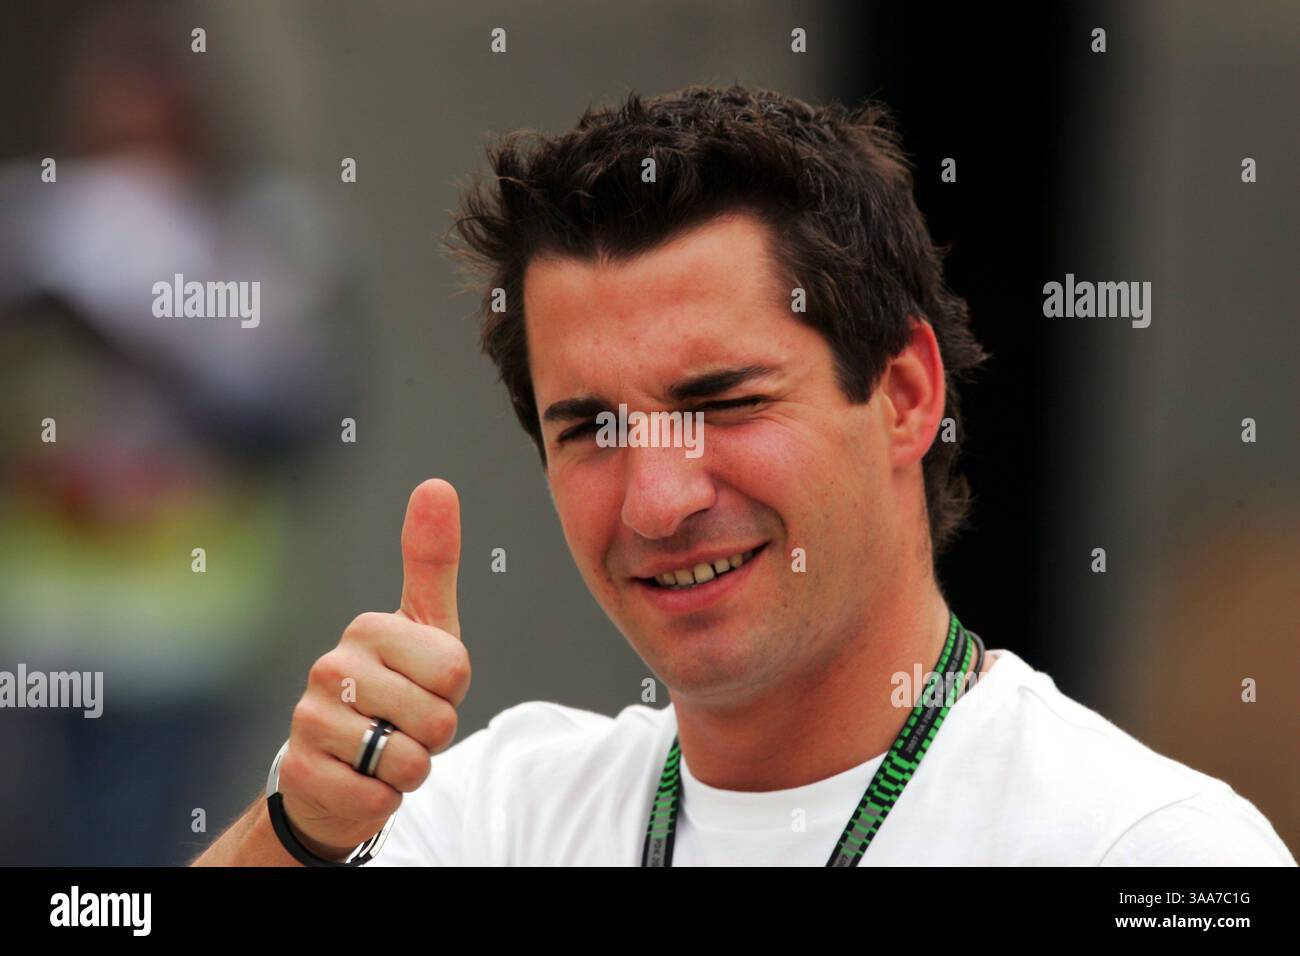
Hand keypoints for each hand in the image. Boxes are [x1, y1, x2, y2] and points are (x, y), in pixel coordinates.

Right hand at [276, 479, 468, 855]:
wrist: (338, 767)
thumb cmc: (395, 691)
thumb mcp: (426, 627)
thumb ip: (432, 561)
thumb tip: (436, 484)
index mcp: (369, 629)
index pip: (455, 670)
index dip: (454, 692)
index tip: (426, 686)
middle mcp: (330, 666)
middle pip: (436, 719)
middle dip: (434, 735)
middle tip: (405, 725)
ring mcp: (309, 719)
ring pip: (407, 762)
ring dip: (409, 769)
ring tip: (383, 751)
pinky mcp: (301, 772)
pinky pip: (377, 798)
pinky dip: (382, 799)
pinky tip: (360, 779)